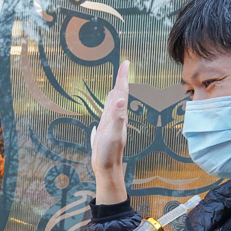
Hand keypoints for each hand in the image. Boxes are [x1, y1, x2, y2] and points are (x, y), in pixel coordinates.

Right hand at [91, 60, 129, 203]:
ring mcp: (111, 124)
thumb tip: (120, 99)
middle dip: (120, 79)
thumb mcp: (112, 134)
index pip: (121, 92)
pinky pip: (106, 113)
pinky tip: (107, 105)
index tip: (126, 62)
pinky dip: (107, 105)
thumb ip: (117, 117)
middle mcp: (116, 117)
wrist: (107, 168)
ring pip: (113, 103)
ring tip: (117, 80)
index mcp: (118, 115)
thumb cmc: (109, 153)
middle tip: (123, 65)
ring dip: (115, 91)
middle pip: (119, 94)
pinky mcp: (105, 130)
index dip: (122, 77)